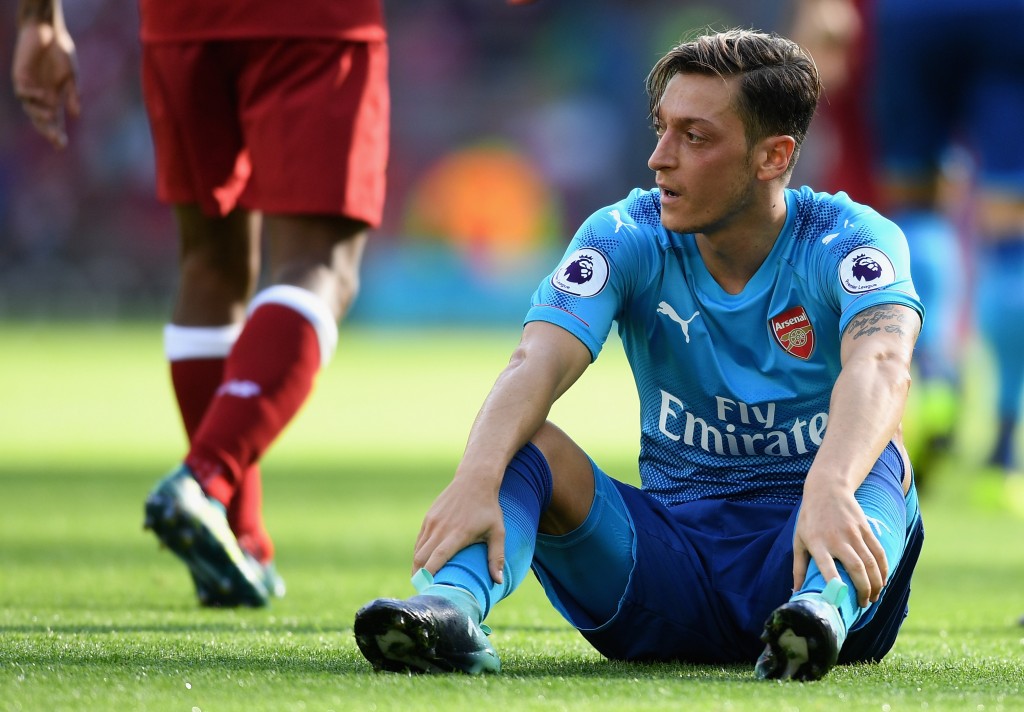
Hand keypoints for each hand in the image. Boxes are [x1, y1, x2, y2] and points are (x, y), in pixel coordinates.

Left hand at [11, 19, 79, 148]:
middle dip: (49, 132)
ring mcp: (30, 87)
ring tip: (50, 118)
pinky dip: (32, 97)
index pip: (55, 121)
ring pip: (30, 110)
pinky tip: (44, 95)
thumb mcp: (71, 76)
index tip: (62, 146)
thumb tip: (76, 115)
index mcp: (55, 98)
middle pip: (42, 120)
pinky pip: (23, 93)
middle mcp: (41, 96)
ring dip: (40, 117)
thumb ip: (73, 95)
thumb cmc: (61, 51)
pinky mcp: (20, 77)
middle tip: (57, 141)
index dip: (57, 134)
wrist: (47, 31)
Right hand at [413, 475, 505, 584]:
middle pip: (422, 557)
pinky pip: (419, 540)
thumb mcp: (498, 532)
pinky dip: (419, 553)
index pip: (439, 557)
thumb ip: (497, 557)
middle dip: (419, 576)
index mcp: (458, 533)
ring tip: (421, 580)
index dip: (430, 574)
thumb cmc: (489, 508)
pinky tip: (423, 563)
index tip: (427, 589)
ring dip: (417, 566)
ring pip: (418, 549)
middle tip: (423, 591)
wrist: (475, 480)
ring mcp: (433, 522)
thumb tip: (499, 582)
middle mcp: (442, 528)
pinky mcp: (429, 518)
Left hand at [792, 479, 887, 607]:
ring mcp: (853, 533)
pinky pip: (878, 552)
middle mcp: (837, 539)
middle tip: (864, 604)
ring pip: (871, 562)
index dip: (836, 586)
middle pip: (856, 568)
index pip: (827, 568)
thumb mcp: (798, 540)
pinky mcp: (865, 528)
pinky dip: (883, 569)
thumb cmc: (809, 518)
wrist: (827, 489)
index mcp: (817, 543)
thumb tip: (796, 592)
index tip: (841, 601)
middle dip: (863, 590)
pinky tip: (882, 580)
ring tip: (874, 597)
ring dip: (876, 583)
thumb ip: (798, 567)